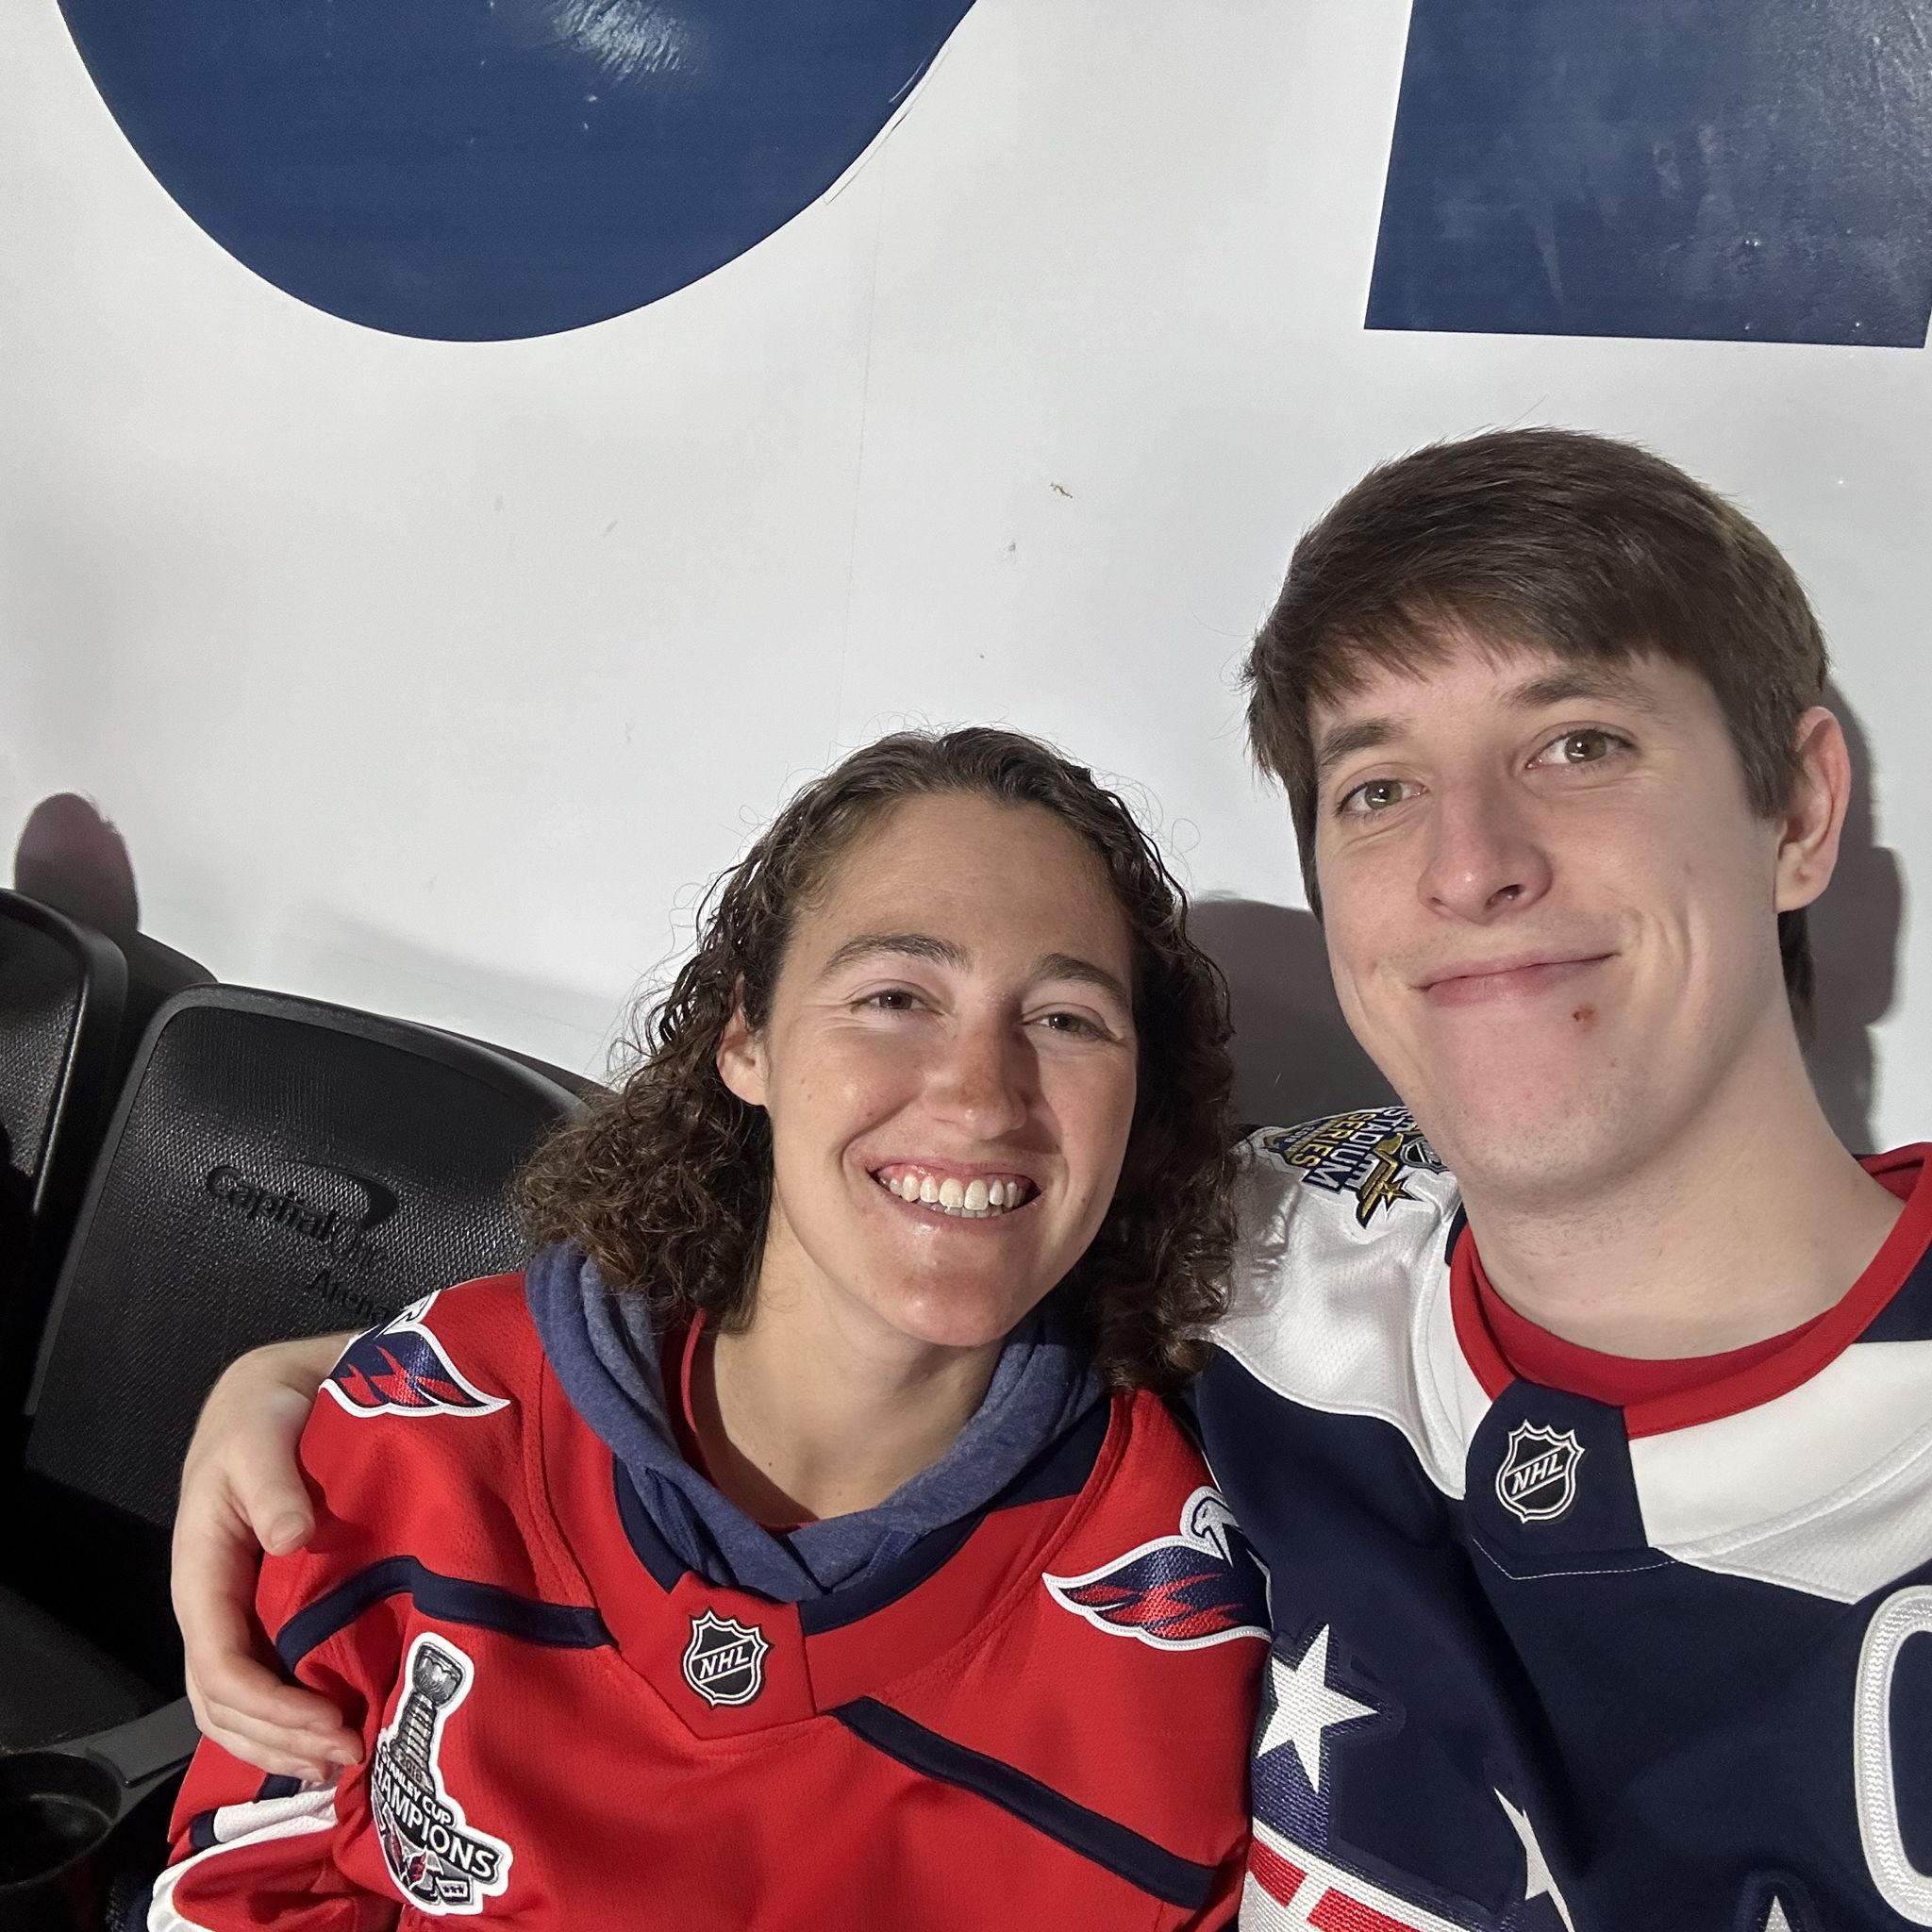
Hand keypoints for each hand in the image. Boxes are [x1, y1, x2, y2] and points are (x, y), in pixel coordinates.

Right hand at [172, 1333, 361, 1779]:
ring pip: (241, 1705)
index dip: (269, 1705)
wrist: (280, 1393)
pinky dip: (294, 1718)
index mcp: (202, 1572)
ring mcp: (239, 1612)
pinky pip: (268, 1679)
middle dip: (281, 1740)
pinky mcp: (269, 1608)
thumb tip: (291, 1536)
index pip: (221, 1664)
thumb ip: (272, 1481)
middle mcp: (215, 1605)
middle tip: (351, 1757)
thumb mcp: (261, 1434)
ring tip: (345, 1762)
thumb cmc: (264, 1414)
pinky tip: (337, 1732)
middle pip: (226, 1703)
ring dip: (285, 1744)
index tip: (331, 1722)